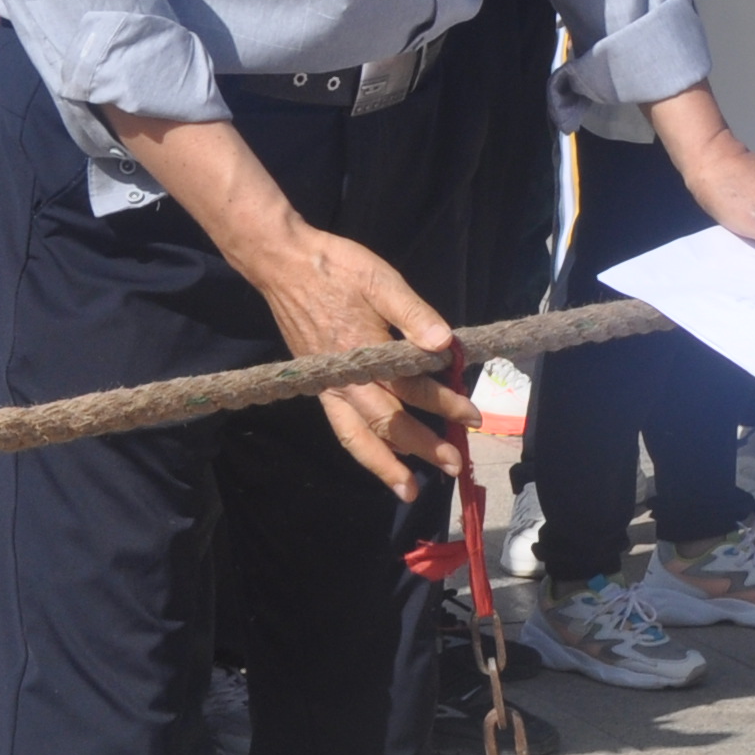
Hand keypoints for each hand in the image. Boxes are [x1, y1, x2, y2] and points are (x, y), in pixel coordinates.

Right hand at [232, 222, 467, 496]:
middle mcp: (345, 379)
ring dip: (384, 465)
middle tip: (455, 464)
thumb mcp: (380, 280)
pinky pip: (342, 427)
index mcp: (363, 353)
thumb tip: (443, 345)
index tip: (471, 415)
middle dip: (422, 447)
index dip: (444, 403)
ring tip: (408, 490)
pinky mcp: (319, 384)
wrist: (282, 264)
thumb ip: (413, 314)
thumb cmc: (335, 268)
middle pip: (387, 423)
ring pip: (356, 437)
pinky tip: (380, 458)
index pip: (412, 388)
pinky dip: (362, 447)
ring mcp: (328, 385)